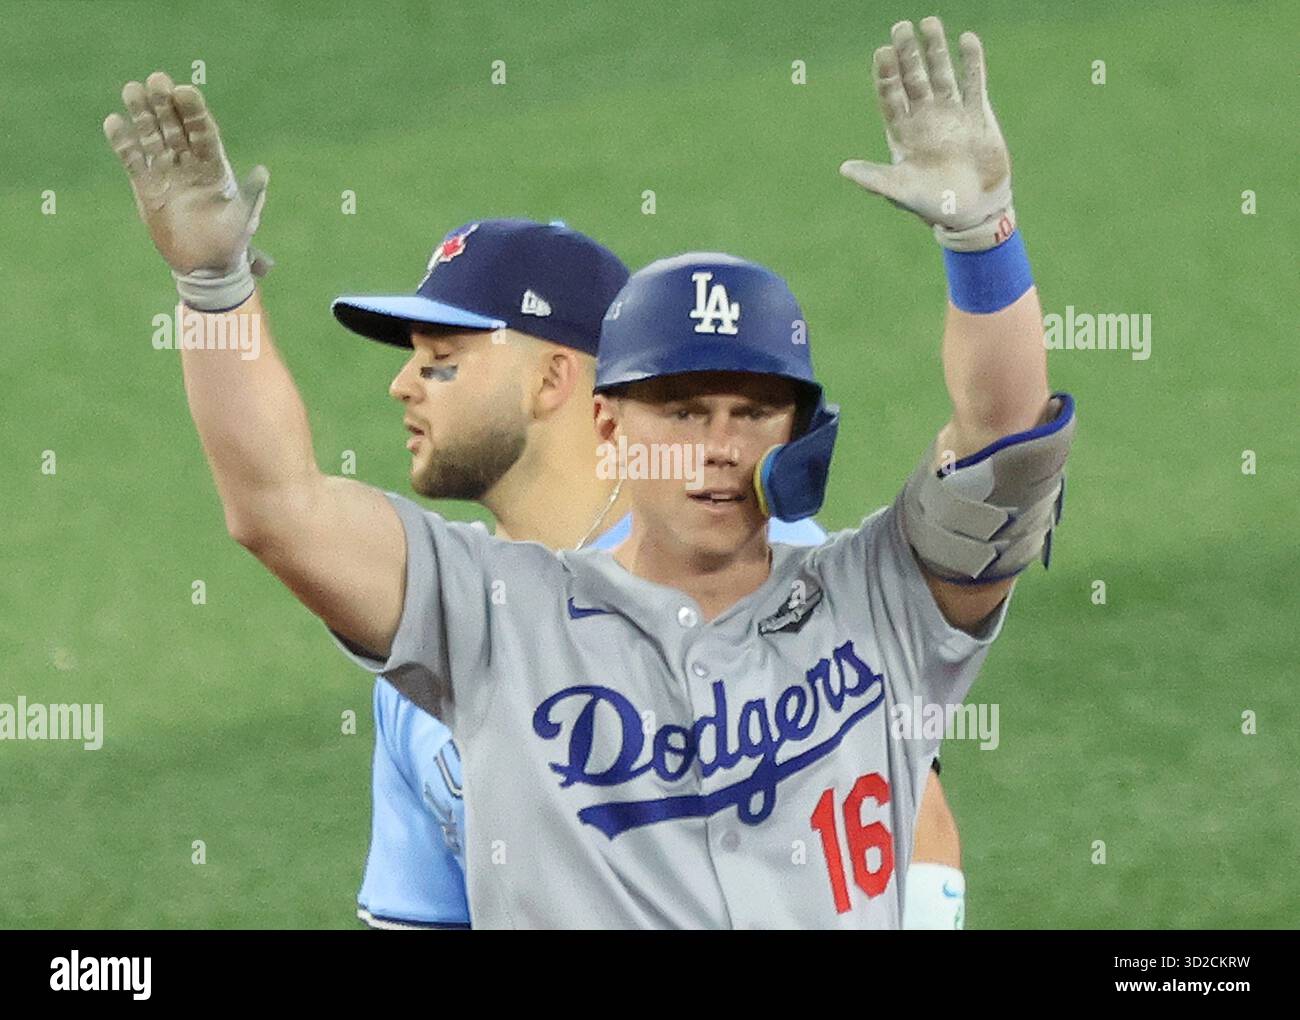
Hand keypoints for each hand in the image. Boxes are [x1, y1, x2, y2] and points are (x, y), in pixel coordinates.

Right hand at [104, 72, 269, 304]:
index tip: (186, 91)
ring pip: (152, 137)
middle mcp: (189, 164)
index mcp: (214, 166)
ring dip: (142, 114)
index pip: (203, 133)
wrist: (204, 266)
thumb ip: (251, 195)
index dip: (195, 113)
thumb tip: (262, 172)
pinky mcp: (146, 186)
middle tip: (156, 79)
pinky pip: (132, 160)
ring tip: (132, 89)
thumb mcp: (243, 219)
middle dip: (166, 105)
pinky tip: (113, 123)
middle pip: (176, 127)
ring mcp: (166, 172)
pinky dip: (123, 143)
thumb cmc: (229, 242)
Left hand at [840, 18, 1013, 250]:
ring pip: (941, 74)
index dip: (885, 74)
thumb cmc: (932, 204)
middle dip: (907, 54)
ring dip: (936, 50)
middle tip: (900, 27)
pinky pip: (974, 83)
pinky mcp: (977, 114)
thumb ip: (874, 178)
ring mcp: (951, 113)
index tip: (882, 53)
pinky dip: (972, 62)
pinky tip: (967, 40)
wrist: (973, 211)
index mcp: (903, 132)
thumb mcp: (900, 190)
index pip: (889, 96)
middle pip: (912, 78)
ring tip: (930, 23)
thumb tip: (843, 170)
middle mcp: (925, 117)